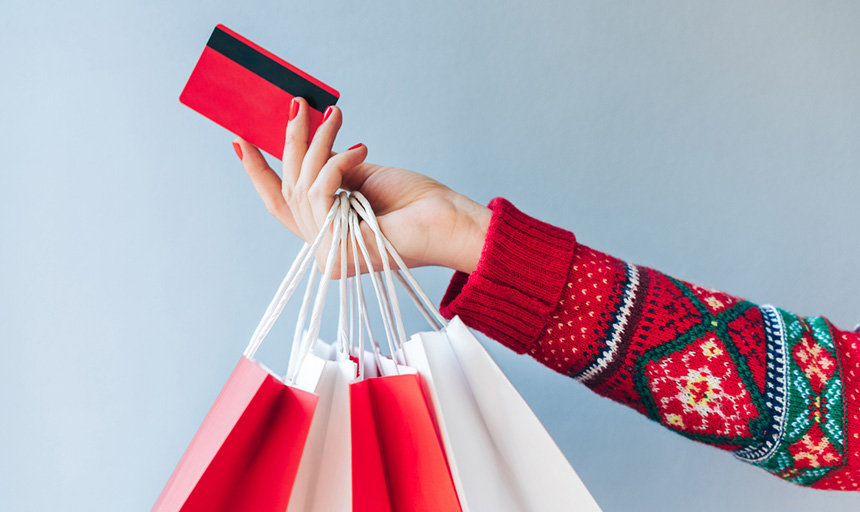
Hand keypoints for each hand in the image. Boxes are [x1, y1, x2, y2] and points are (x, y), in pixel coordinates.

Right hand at [234, 97, 490, 276]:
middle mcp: (322, 245)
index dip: (258, 172)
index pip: (280, 203)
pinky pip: (321, 193)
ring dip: (318, 144)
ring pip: (303, 186)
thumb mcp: (362, 176)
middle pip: (289, 188)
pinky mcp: (336, 251)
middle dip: (291, 141)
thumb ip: (329, 168)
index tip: (240, 139)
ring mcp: (327, 252)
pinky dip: (336, 164)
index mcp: (327, 230)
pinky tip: (360, 149)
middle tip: (298, 104)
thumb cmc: (416, 201)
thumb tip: (304, 144)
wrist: (449, 221)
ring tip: (338, 117)